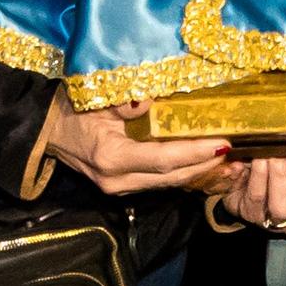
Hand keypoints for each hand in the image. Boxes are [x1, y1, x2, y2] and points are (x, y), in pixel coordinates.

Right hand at [47, 100, 231, 195]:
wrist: (48, 132)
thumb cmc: (72, 109)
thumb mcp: (95, 97)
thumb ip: (124, 101)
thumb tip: (148, 100)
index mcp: (112, 157)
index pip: (162, 158)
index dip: (195, 152)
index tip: (223, 143)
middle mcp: (118, 180)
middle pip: (171, 176)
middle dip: (206, 165)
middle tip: (238, 153)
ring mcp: (120, 188)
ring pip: (169, 183)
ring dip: (199, 171)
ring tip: (230, 160)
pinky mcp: (124, 187)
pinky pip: (161, 181)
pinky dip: (184, 172)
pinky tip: (205, 163)